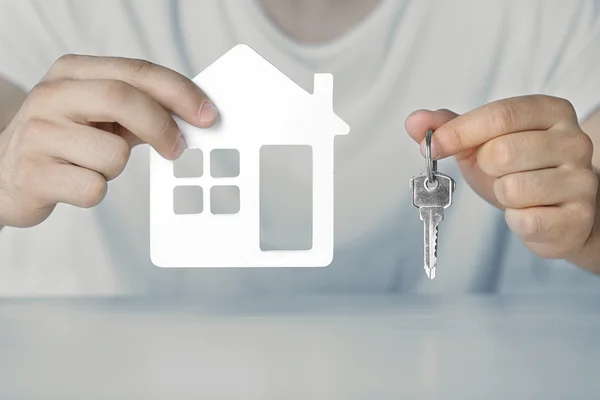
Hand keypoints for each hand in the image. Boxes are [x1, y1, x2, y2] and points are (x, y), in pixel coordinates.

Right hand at [0, 54, 218, 227]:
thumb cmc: (64, 142)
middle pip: (125, 100)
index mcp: (73, 72)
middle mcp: (53, 95)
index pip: (137, 72)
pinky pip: (94, 188)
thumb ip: (141, 109)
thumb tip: (194, 117)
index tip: (208, 114)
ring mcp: (39, 134)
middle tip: (177, 148)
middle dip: (162, 127)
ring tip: (91, 165)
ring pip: (114, 154)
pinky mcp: (34, 173)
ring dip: (115, 168)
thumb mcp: (98, 114)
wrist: (3, 175)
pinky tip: (75, 183)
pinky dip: (95, 191)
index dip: (180, 92)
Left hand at [405, 95, 596, 264]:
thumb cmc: (518, 170)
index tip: (433, 147)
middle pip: (502, 152)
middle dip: (486, 168)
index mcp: (550, 112)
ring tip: (517, 192)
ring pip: (511, 188)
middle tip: (498, 172)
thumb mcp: (481, 142)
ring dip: (502, 195)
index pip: (499, 115)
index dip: (458, 133)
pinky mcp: (578, 217)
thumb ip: (448, 127)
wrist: (559, 211)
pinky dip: (515, 220)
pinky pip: (524, 220)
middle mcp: (574, 141)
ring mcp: (581, 180)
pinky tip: (529, 212)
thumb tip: (413, 121)